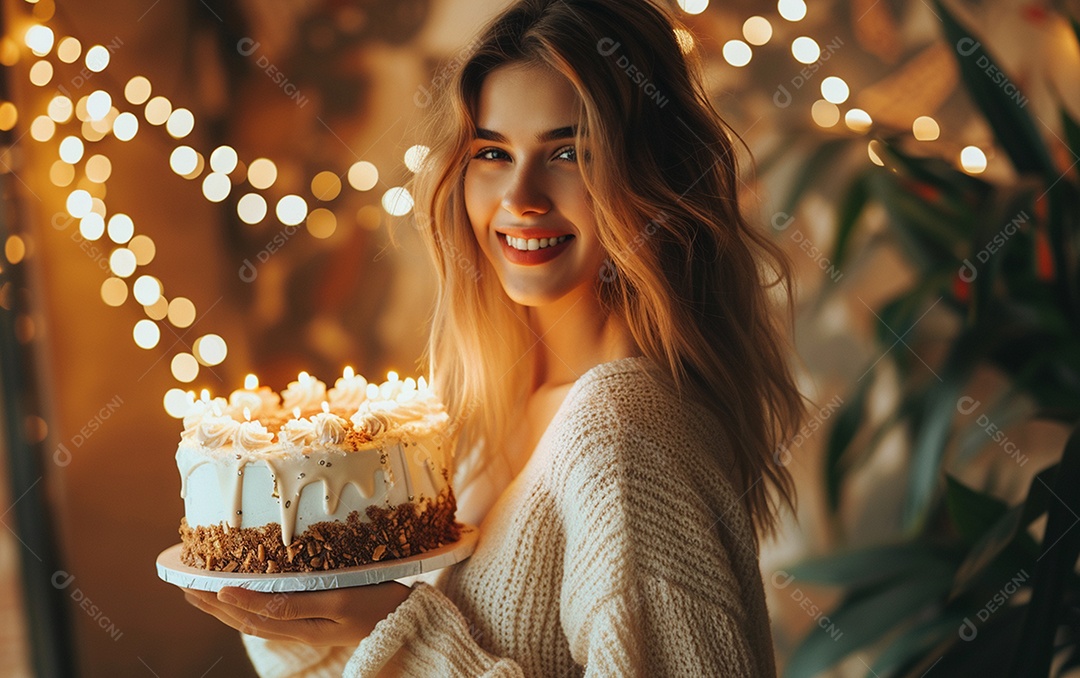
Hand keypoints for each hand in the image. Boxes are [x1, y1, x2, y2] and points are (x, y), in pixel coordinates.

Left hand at [183, 581, 411, 646]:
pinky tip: (246, 598)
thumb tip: (242, 596)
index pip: (248, 612)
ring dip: (226, 607)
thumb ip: (290, 602)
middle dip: (212, 605)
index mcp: (299, 624)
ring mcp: (308, 626)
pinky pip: (272, 615)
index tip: (193, 582)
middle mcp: (298, 628)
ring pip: (255, 620)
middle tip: (185, 586)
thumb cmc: (378, 604)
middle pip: (245, 619)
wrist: (409, 618)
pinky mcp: (317, 619)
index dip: (219, 599)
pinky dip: (250, 605)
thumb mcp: (336, 601)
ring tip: (203, 593)